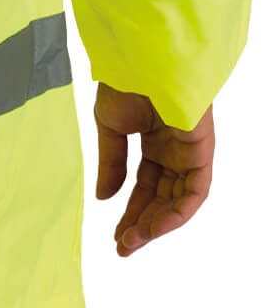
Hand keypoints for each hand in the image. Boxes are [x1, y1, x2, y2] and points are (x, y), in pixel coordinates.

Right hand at [93, 82, 213, 256]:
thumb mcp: (110, 128)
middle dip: (142, 224)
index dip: (130, 211)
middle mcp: (174, 151)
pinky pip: (194, 192)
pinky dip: (176, 212)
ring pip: (178, 200)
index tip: (116, 235)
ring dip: (157, 223)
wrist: (140, 61)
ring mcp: (190, 153)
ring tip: (132, 241)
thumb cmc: (123, 84)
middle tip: (123, 246)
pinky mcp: (203, 153)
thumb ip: (111, 164)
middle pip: (162, 197)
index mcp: (152, 141)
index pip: (145, 185)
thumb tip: (104, 198)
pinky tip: (152, 225)